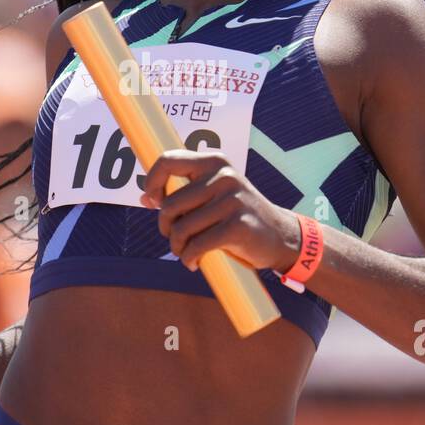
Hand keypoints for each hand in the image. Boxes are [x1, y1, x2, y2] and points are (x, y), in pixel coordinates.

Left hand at [139, 149, 299, 274]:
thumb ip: (182, 192)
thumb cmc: (236, 214)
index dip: (152, 182)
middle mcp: (223, 176)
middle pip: (170, 204)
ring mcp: (232, 200)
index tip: (153, 201)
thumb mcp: (212, 194)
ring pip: (181, 228)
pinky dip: (189, 259)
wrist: (278, 235)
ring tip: (185, 252)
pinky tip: (193, 262)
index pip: (168, 161)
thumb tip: (145, 198)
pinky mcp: (238, 225)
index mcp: (214, 162)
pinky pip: (197, 245)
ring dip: (177, 247)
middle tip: (176, 238)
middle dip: (166, 227)